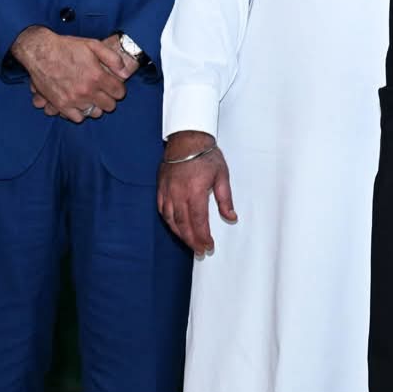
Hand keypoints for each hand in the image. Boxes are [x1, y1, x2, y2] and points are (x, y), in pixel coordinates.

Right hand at [10, 27, 129, 122]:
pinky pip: (77, 118)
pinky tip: (79, 104)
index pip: (119, 92)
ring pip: (94, 113)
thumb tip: (125, 73)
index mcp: (97, 76)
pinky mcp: (60, 104)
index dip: (119, 89)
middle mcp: (86, 90)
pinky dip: (80, 113)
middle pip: (109, 106)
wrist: (40, 52)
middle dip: (110, 99)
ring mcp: (72, 99)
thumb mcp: (94, 45)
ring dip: (96, 106)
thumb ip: (113, 59)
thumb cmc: (67, 47)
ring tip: (92, 98)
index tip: (115, 86)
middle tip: (104, 93)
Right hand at [157, 131, 236, 255]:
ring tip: (190, 243)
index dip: (203, 236)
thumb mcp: (222, 176)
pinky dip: (169, 222)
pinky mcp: (161, 189)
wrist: (186, 140)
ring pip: (171, 220)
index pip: (199, 221)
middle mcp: (178, 195)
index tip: (208, 246)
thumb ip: (225, 199)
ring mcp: (167, 192)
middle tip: (201, 251)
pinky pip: (162, 210)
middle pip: (184, 224)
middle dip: (192, 240)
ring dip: (180, 234)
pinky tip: (175, 227)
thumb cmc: (207, 156)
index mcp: (195, 192)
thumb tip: (231, 217)